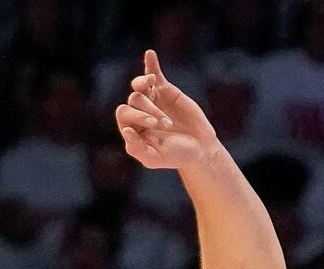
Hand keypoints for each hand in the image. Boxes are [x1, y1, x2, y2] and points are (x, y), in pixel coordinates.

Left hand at [115, 50, 218, 170]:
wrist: (199, 147)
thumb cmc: (174, 155)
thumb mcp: (154, 158)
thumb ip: (136, 148)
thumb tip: (125, 130)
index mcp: (131, 128)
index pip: (124, 115)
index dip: (137, 116)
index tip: (154, 124)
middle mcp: (137, 112)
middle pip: (134, 101)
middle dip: (148, 109)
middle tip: (166, 123)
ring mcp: (150, 99)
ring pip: (139, 86)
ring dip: (145, 83)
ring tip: (152, 82)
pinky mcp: (164, 89)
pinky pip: (154, 73)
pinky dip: (151, 64)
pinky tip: (150, 54)